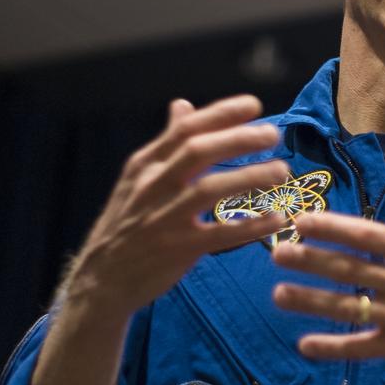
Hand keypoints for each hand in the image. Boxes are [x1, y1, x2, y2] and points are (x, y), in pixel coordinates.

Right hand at [64, 95, 288, 316]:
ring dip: (249, 177)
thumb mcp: (138, 179)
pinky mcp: (177, 250)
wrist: (102, 279)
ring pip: (209, 190)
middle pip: (197, 152)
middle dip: (238, 139)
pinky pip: (219, 235)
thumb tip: (183, 104)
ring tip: (282, 171)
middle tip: (273, 134)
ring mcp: (164, 218)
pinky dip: (250, 226)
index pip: (184, 130)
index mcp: (145, 165)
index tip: (254, 105)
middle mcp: (153, 186)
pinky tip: (277, 218)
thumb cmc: (128, 224)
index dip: (220, 114)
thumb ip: (167, 143)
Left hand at [271, 147, 384, 374]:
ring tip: (278, 294)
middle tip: (276, 253)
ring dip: (310, 301)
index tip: (303, 221)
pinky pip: (361, 348)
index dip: (331, 228)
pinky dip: (333, 348)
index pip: (367, 235)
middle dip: (309, 260)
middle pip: (348, 269)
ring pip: (346, 307)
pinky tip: (305, 346)